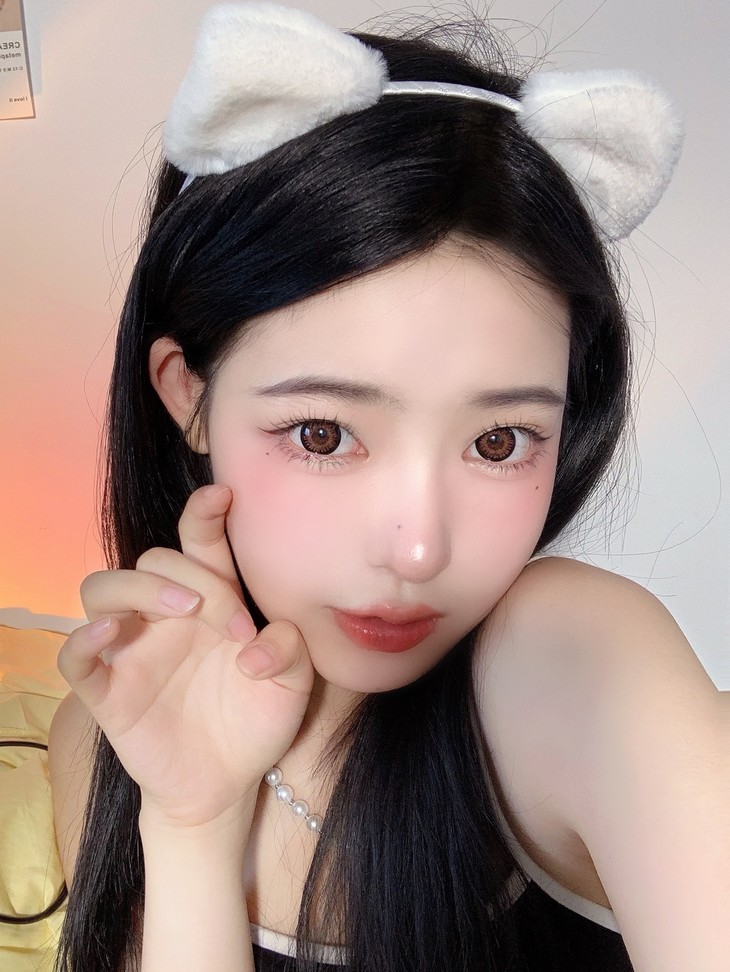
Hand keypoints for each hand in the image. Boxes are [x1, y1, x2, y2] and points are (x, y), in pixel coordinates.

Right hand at [58, 485, 313, 827]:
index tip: (221, 495)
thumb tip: (255, 647)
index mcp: (210, 601)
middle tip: (235, 622)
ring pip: (102, 588)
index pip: (196, 544)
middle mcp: (165, 616)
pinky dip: (82, 641)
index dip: (202, 515)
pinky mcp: (107, 691)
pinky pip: (74, 656)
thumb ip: (290, 650)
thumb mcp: (293, 684)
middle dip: (195, 578)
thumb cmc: (257, 720)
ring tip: (182, 609)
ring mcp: (131, 650)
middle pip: (153, 561)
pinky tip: (109, 635)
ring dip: (138, 588)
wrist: (229, 782)